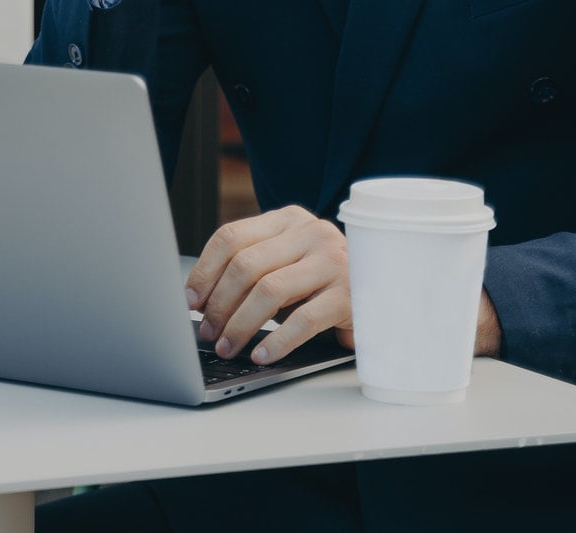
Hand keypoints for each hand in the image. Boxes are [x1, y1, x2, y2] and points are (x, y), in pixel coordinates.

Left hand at [184, 206, 348, 364]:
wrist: (386, 290)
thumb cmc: (323, 281)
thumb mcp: (287, 263)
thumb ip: (252, 270)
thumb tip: (202, 303)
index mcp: (287, 220)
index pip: (231, 237)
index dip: (204, 271)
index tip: (189, 300)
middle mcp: (310, 233)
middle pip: (246, 264)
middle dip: (219, 304)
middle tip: (208, 332)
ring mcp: (332, 261)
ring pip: (269, 290)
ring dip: (240, 324)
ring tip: (228, 346)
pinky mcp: (349, 294)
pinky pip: (303, 320)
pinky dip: (277, 341)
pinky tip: (262, 354)